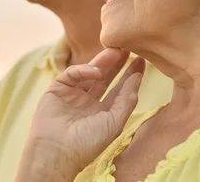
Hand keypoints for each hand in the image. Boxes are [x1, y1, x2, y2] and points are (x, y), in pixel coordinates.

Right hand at [17, 48, 145, 179]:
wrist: (57, 151)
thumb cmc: (87, 143)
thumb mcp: (114, 122)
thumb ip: (127, 100)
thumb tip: (138, 78)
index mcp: (101, 112)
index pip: (118, 90)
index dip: (129, 76)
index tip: (141, 61)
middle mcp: (87, 102)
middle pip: (105, 78)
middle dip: (116, 63)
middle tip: (129, 48)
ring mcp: (72, 94)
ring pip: (89, 72)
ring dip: (102, 61)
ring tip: (116, 51)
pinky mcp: (57, 88)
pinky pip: (72, 74)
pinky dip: (84, 70)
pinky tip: (96, 71)